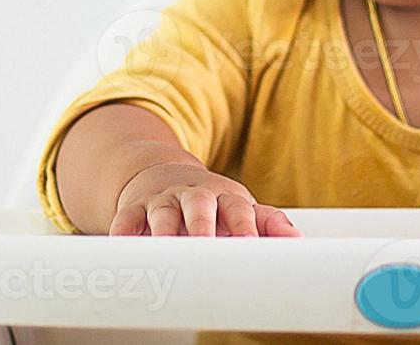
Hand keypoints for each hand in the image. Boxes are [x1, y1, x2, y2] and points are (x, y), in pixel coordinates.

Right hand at [109, 161, 301, 236]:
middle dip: (201, 224)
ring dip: (163, 230)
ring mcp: (161, 200)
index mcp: (222, 197)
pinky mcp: (133, 208)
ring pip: (162, 212)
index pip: (236, 208)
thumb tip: (296, 239)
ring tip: (166, 247)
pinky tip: (123, 246)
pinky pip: (126, 219)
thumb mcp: (237, 206)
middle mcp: (192, 196)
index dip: (243, 225)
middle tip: (204, 244)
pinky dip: (123, 232)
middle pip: (198, 204)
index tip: (249, 244)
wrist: (162, 173)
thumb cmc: (209, 201)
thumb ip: (266, 222)